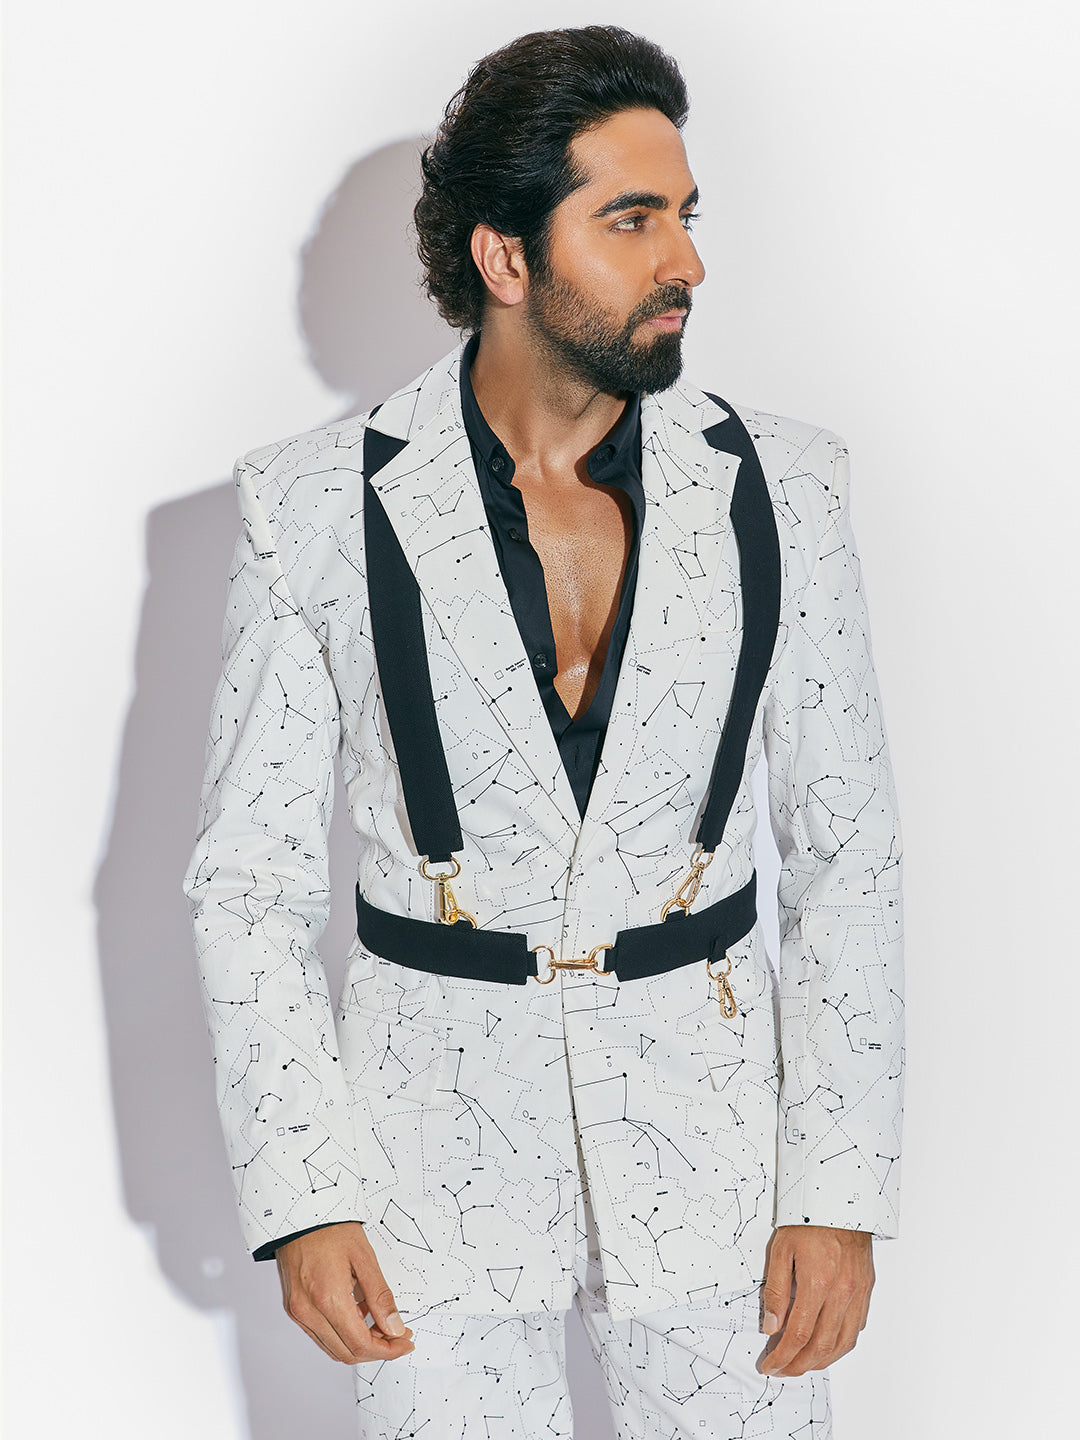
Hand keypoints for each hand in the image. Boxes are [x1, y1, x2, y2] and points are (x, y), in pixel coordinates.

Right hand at [275, 1222, 415, 1363]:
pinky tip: (357, 1315)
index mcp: (327, 1298)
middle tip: (397, 1335)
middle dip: (377, 1349)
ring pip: (333, 1348)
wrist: (300, 1213)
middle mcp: (308, 1311)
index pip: (361, 1344)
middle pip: (347, 1352)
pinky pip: (320, 1335)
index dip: (388, 1349)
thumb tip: (394, 1327)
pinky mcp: (293, 1308)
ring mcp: (297, 1312)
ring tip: (379, 1323)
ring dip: (359, 1344)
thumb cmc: (330, 1228)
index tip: (404, 1343)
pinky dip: (342, 1334)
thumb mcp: (364, 1257)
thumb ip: (380, 1296)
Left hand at [758, 1225, 873, 1376]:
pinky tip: (828, 1345)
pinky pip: (857, 1328)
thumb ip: (776, 1291)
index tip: (770, 1365)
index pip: (798, 1335)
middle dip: (799, 1366)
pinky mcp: (867, 1289)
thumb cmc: (808, 1219)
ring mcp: (859, 1292)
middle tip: (782, 1371)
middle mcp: (842, 1292)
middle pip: (822, 1347)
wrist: (839, 1198)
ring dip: (822, 1362)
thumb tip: (771, 1327)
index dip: (782, 1356)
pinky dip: (841, 1345)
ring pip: (843, 1343)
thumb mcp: (780, 1249)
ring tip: (802, 1365)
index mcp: (817, 1282)